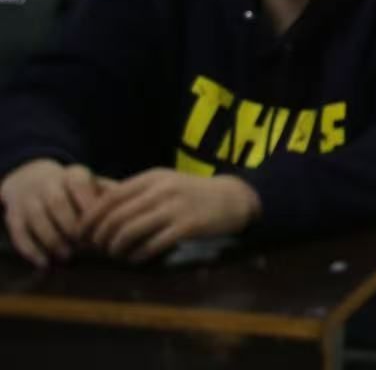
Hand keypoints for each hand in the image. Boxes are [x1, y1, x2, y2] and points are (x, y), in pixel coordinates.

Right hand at [1, 160, 109, 266]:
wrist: (32, 180)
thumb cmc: (75, 191)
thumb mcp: (94, 186)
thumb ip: (112, 197)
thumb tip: (135, 213)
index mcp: (73, 175)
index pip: (81, 187)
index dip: (90, 208)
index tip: (102, 229)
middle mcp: (48, 184)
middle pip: (58, 204)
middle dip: (72, 227)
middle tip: (86, 248)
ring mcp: (28, 200)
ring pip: (38, 218)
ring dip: (53, 240)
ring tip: (68, 257)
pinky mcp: (13, 216)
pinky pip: (19, 233)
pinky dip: (31, 250)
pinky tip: (45, 264)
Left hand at [81, 170, 258, 262]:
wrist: (232, 198)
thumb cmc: (192, 193)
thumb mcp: (164, 184)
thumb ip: (136, 193)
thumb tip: (96, 210)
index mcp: (153, 178)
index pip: (111, 197)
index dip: (91, 217)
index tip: (81, 232)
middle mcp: (162, 190)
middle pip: (117, 216)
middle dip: (101, 236)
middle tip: (97, 248)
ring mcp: (175, 208)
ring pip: (131, 231)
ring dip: (117, 248)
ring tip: (115, 255)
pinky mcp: (187, 226)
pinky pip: (152, 244)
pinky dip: (138, 255)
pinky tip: (135, 259)